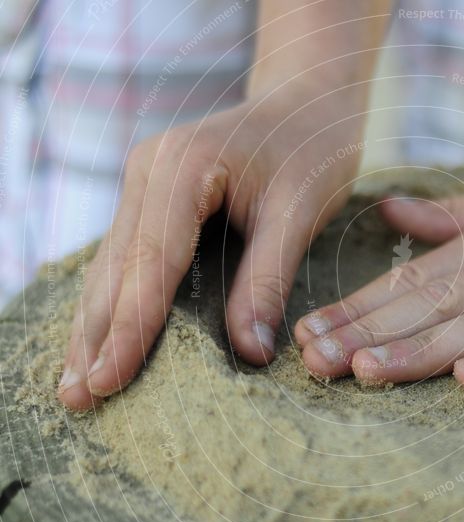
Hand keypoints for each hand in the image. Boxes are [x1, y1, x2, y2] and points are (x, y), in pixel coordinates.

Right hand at [59, 84, 365, 408]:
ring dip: (94, 326)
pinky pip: (126, 257)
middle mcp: (149, 172)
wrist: (306, 101)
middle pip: (116, 267)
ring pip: (111, 266)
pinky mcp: (153, 198)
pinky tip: (101, 339)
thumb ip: (269, 278)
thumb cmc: (310, 148)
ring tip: (75, 385)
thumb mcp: (300, 210)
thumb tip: (249, 353)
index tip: (107, 380)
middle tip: (77, 400)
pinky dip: (114, 302)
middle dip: (96, 336)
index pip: (150, 260)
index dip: (128, 326)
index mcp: (182, 167)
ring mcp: (144, 183)